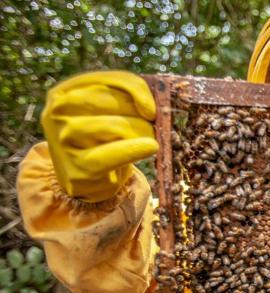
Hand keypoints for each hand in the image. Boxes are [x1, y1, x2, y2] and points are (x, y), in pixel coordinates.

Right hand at [40, 71, 157, 201]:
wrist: (84, 177)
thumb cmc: (100, 139)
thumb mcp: (105, 111)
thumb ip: (124, 97)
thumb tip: (153, 107)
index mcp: (64, 92)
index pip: (107, 80)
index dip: (136, 90)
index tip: (151, 107)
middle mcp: (58, 112)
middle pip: (111, 101)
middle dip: (138, 113)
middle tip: (152, 125)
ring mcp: (64, 139)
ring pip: (114, 126)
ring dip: (140, 131)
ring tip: (148, 139)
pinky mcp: (78, 166)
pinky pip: (112, 154)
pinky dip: (135, 149)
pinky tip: (150, 147)